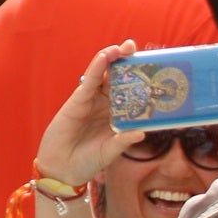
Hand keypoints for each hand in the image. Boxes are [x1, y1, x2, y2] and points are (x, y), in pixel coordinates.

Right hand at [33, 41, 140, 185]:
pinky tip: (104, 57)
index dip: (141, 80)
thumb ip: (123, 141)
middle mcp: (106, 104)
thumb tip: (142, 132)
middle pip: (119, 79)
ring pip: (103, 75)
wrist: (62, 169)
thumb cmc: (88, 161)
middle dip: (128, 63)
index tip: (154, 69)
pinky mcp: (77, 101)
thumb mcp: (110, 152)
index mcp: (118, 115)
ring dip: (113, 59)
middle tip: (139, 49)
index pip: (132, 93)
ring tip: (124, 48)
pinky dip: (95, 69)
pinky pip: (88, 82)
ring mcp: (92, 101)